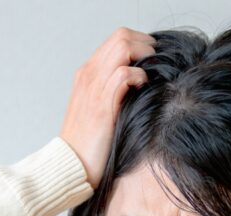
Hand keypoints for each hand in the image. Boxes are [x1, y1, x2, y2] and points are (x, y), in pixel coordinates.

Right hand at [60, 27, 155, 189]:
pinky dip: (139, 76)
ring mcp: (93, 87)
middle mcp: (89, 74)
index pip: (117, 39)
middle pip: (122, 36)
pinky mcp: (101, 105)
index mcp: (88, 73)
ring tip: (156, 74)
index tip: (156, 60)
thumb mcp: (102, 109)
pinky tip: (144, 88)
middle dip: (147, 45)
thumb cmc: (90, 143)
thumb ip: (116, 92)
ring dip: (146, 57)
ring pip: (123, 48)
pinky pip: (123, 75)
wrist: (70, 164)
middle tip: (161, 64)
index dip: (141, 43)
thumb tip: (144, 84)